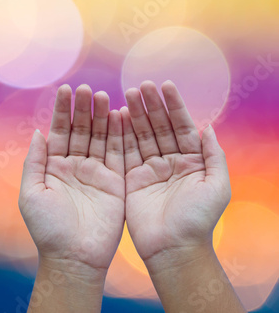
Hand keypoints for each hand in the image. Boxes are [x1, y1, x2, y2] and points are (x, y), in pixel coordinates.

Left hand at [19, 84, 124, 276]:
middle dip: (83, 109)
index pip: (59, 132)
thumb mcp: (32, 192)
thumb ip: (35, 161)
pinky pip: (119, 154)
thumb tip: (37, 132)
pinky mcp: (115, 183)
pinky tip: (120, 115)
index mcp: (54, 168)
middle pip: (81, 131)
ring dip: (101, 117)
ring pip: (100, 138)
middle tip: (87, 88)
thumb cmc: (47, 228)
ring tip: (102, 96)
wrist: (74, 257)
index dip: (62, 111)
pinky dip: (120, 135)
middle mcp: (75, 167)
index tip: (65, 89)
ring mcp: (96, 173)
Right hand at [121, 80, 230, 264]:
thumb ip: (214, 155)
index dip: (174, 106)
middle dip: (151, 105)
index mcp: (192, 162)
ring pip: (141, 136)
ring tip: (126, 94)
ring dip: (135, 115)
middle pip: (159, 127)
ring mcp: (150, 169)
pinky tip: (118, 116)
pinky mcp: (131, 179)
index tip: (165, 85)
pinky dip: (121, 134)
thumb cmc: (198, 220)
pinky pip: (126, 152)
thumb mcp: (216, 186)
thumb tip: (209, 127)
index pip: (183, 127)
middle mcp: (170, 162)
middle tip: (140, 85)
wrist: (172, 248)